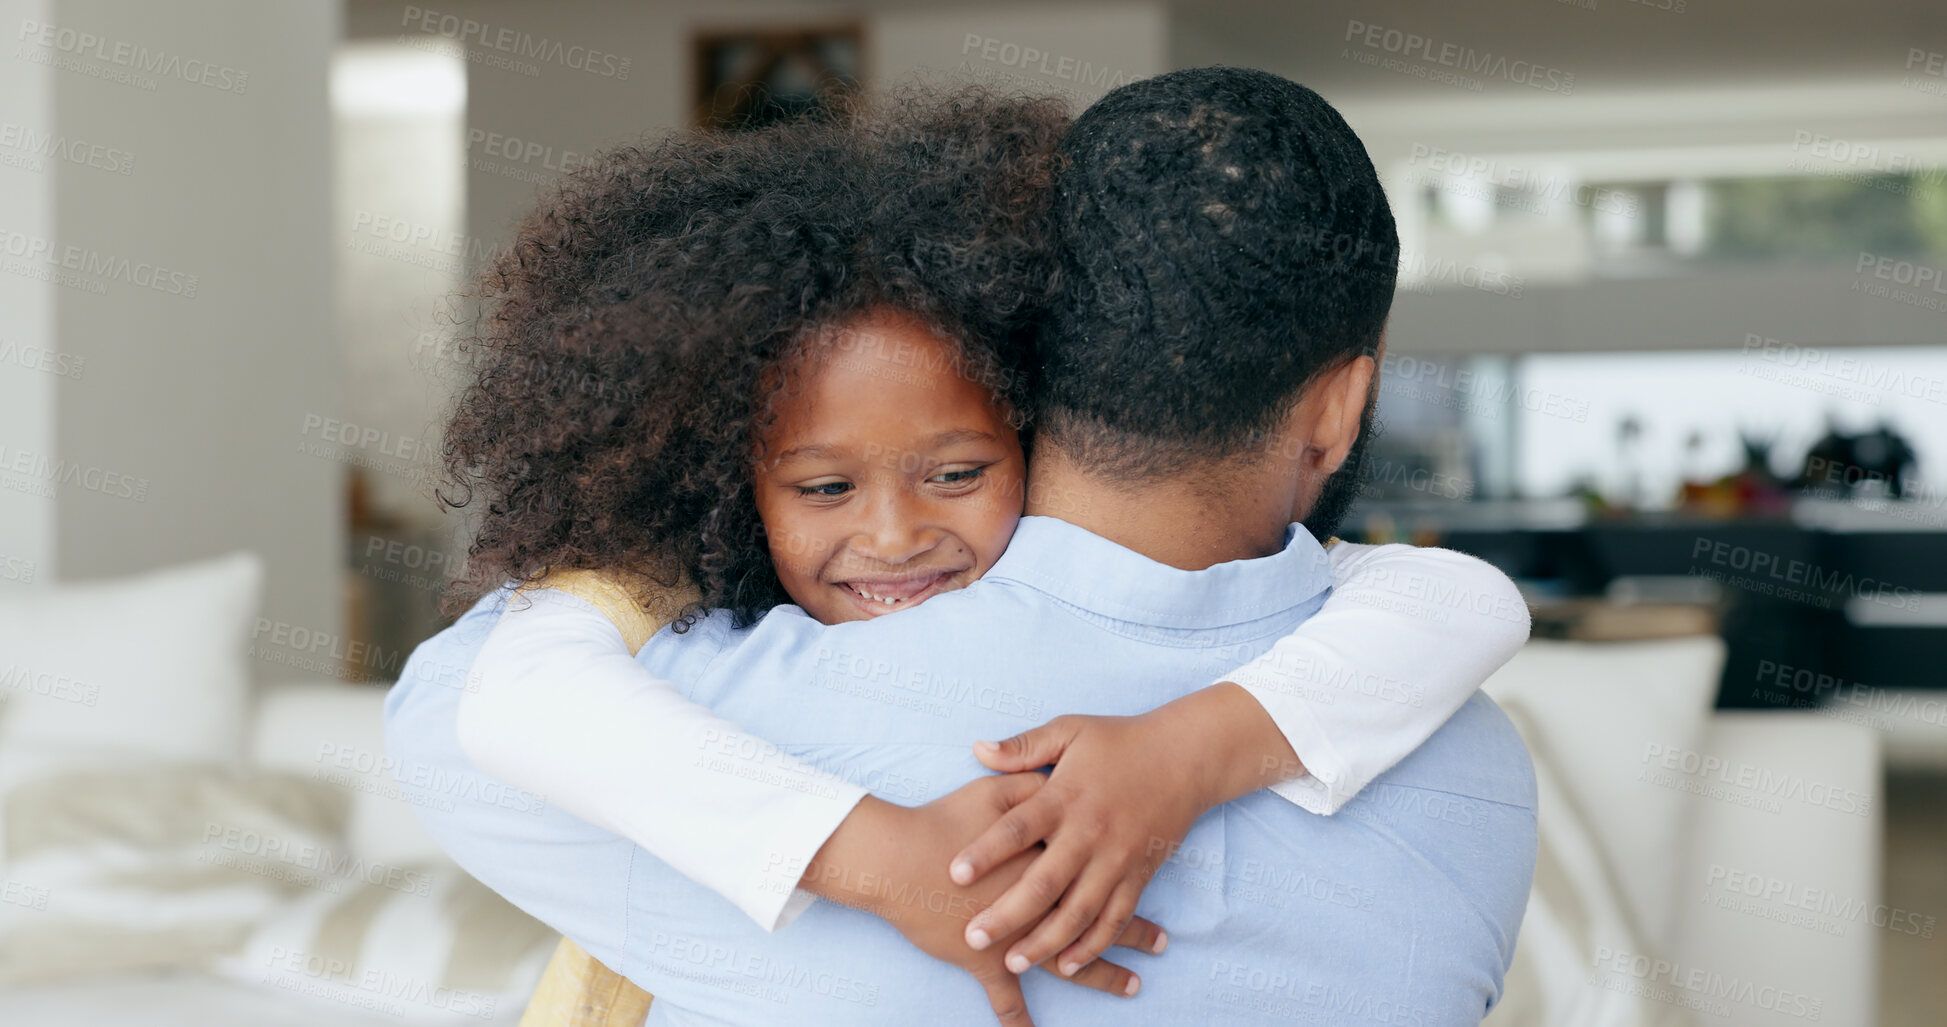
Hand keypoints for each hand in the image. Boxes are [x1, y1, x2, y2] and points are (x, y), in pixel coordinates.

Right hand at [802, 775, 1166, 1025]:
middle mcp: (1040, 902)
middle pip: (1095, 917)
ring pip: (1068, 960)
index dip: (1129, 870)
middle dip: (1131, 932)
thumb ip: (1032, 780)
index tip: (1155, 874)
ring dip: (1101, 975)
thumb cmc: (943, 821)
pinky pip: (1006, 999)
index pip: (1097, 864)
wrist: (896, 859)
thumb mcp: (994, 790)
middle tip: (1161, 944)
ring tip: (1132, 986)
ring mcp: (1016, 937)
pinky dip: (1019, 1021)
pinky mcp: (986, 961)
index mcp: (1046, 858)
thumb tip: (1062, 775)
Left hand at [950, 685, 1300, 979]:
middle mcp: (1089, 832)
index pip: (1018, 828)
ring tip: (1013, 962)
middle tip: (973, 936)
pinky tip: (1067, 966)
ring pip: (1079, 911)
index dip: (986, 851)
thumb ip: (1023, 746)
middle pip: (1044, 882)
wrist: (1185, 756)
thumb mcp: (1069, 730)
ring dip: (1046, 941)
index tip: (954, 874)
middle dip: (1007, 913)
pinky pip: (1114, 918)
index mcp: (1065, 796)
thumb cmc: (1120, 741)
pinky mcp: (1138, 875)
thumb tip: (977, 750)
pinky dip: (1092, 945)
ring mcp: (1116, 859)